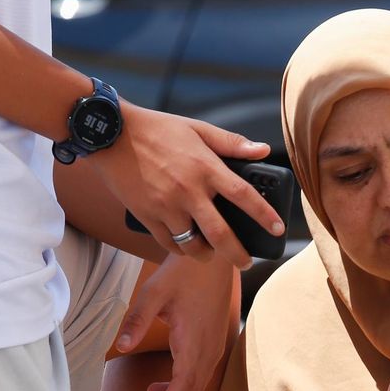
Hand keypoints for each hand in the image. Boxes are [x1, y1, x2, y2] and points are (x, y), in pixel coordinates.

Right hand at [94, 104, 283, 268]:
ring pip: (193, 245)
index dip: (264, 215)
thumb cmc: (156, 129)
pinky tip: (186, 246)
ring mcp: (166, 206)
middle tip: (246, 262)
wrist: (111, 134)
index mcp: (205, 167)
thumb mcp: (197, 128)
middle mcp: (188, 190)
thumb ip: (231, 142)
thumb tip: (263, 150)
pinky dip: (180, 249)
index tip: (278, 229)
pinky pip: (168, 243)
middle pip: (221, 235)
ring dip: (207, 255)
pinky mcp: (146, 216)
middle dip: (238, 255)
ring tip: (213, 255)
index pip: (244, 195)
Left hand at [113, 255, 237, 390]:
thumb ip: (136, 321)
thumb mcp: (153, 293)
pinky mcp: (210, 346)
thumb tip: (120, 349)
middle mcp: (207, 353)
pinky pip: (195, 377)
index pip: (182, 387)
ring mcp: (212, 351)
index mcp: (194, 344)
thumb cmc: (182, 272)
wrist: (213, 257)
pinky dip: (176, 390)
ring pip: (191, 390)